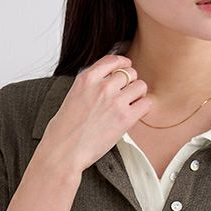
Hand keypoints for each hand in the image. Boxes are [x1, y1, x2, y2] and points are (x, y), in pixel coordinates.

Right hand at [40, 53, 153, 172]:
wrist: (64, 151)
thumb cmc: (64, 130)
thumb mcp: (72, 97)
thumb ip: (90, 86)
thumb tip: (105, 82)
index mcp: (86, 78)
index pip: (113, 60)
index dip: (123, 64)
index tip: (126, 68)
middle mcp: (102, 86)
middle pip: (130, 72)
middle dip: (130, 82)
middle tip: (126, 95)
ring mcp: (115, 101)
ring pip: (141, 86)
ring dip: (138, 95)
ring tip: (131, 105)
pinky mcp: (125, 117)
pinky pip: (146, 103)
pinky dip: (144, 108)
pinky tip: (135, 114)